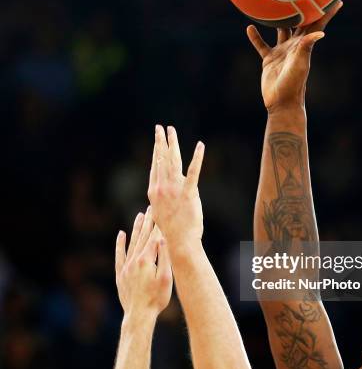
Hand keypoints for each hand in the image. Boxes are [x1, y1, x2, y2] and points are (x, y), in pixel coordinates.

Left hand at [115, 207, 172, 318]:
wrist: (138, 316)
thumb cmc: (156, 299)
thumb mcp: (166, 278)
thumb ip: (164, 258)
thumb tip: (163, 239)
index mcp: (147, 260)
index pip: (154, 237)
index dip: (159, 224)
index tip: (163, 211)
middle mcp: (134, 260)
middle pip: (143, 237)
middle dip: (149, 221)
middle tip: (152, 207)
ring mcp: (126, 267)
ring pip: (132, 243)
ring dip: (137, 228)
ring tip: (140, 215)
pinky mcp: (120, 274)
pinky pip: (119, 255)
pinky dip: (120, 244)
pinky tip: (121, 234)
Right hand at [148, 125, 204, 246]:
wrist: (180, 241)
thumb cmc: (172, 230)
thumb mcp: (160, 212)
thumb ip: (161, 197)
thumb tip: (161, 190)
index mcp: (154, 191)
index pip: (155, 166)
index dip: (156, 151)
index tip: (157, 140)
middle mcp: (161, 188)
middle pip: (161, 159)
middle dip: (160, 141)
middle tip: (160, 128)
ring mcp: (174, 190)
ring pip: (173, 161)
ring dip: (173, 143)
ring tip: (171, 131)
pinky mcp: (189, 194)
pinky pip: (194, 172)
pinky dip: (197, 158)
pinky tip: (200, 146)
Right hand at [246, 0, 342, 111]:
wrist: (281, 102)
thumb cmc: (293, 84)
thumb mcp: (300, 64)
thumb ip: (307, 47)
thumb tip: (321, 32)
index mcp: (304, 45)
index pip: (317, 25)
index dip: (326, 12)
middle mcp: (294, 46)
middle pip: (300, 23)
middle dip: (304, 9)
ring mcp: (282, 52)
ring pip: (280, 31)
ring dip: (278, 19)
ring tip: (274, 3)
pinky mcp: (269, 59)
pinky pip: (261, 45)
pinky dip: (256, 37)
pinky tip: (250, 27)